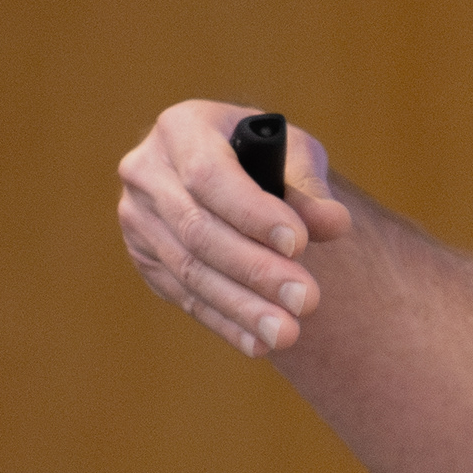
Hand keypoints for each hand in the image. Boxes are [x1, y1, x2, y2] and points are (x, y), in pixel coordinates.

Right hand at [116, 99, 353, 357]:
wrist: (231, 171)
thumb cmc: (268, 155)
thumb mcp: (294, 154)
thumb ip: (311, 189)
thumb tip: (334, 223)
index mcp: (181, 128)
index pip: (209, 175)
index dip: (252, 212)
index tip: (298, 243)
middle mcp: (147, 172)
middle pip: (199, 230)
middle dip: (256, 270)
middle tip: (306, 300)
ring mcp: (139, 220)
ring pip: (191, 271)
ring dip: (242, 307)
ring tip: (288, 332)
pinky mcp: (146, 261)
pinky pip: (186, 298)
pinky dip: (226, 323)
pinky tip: (260, 343)